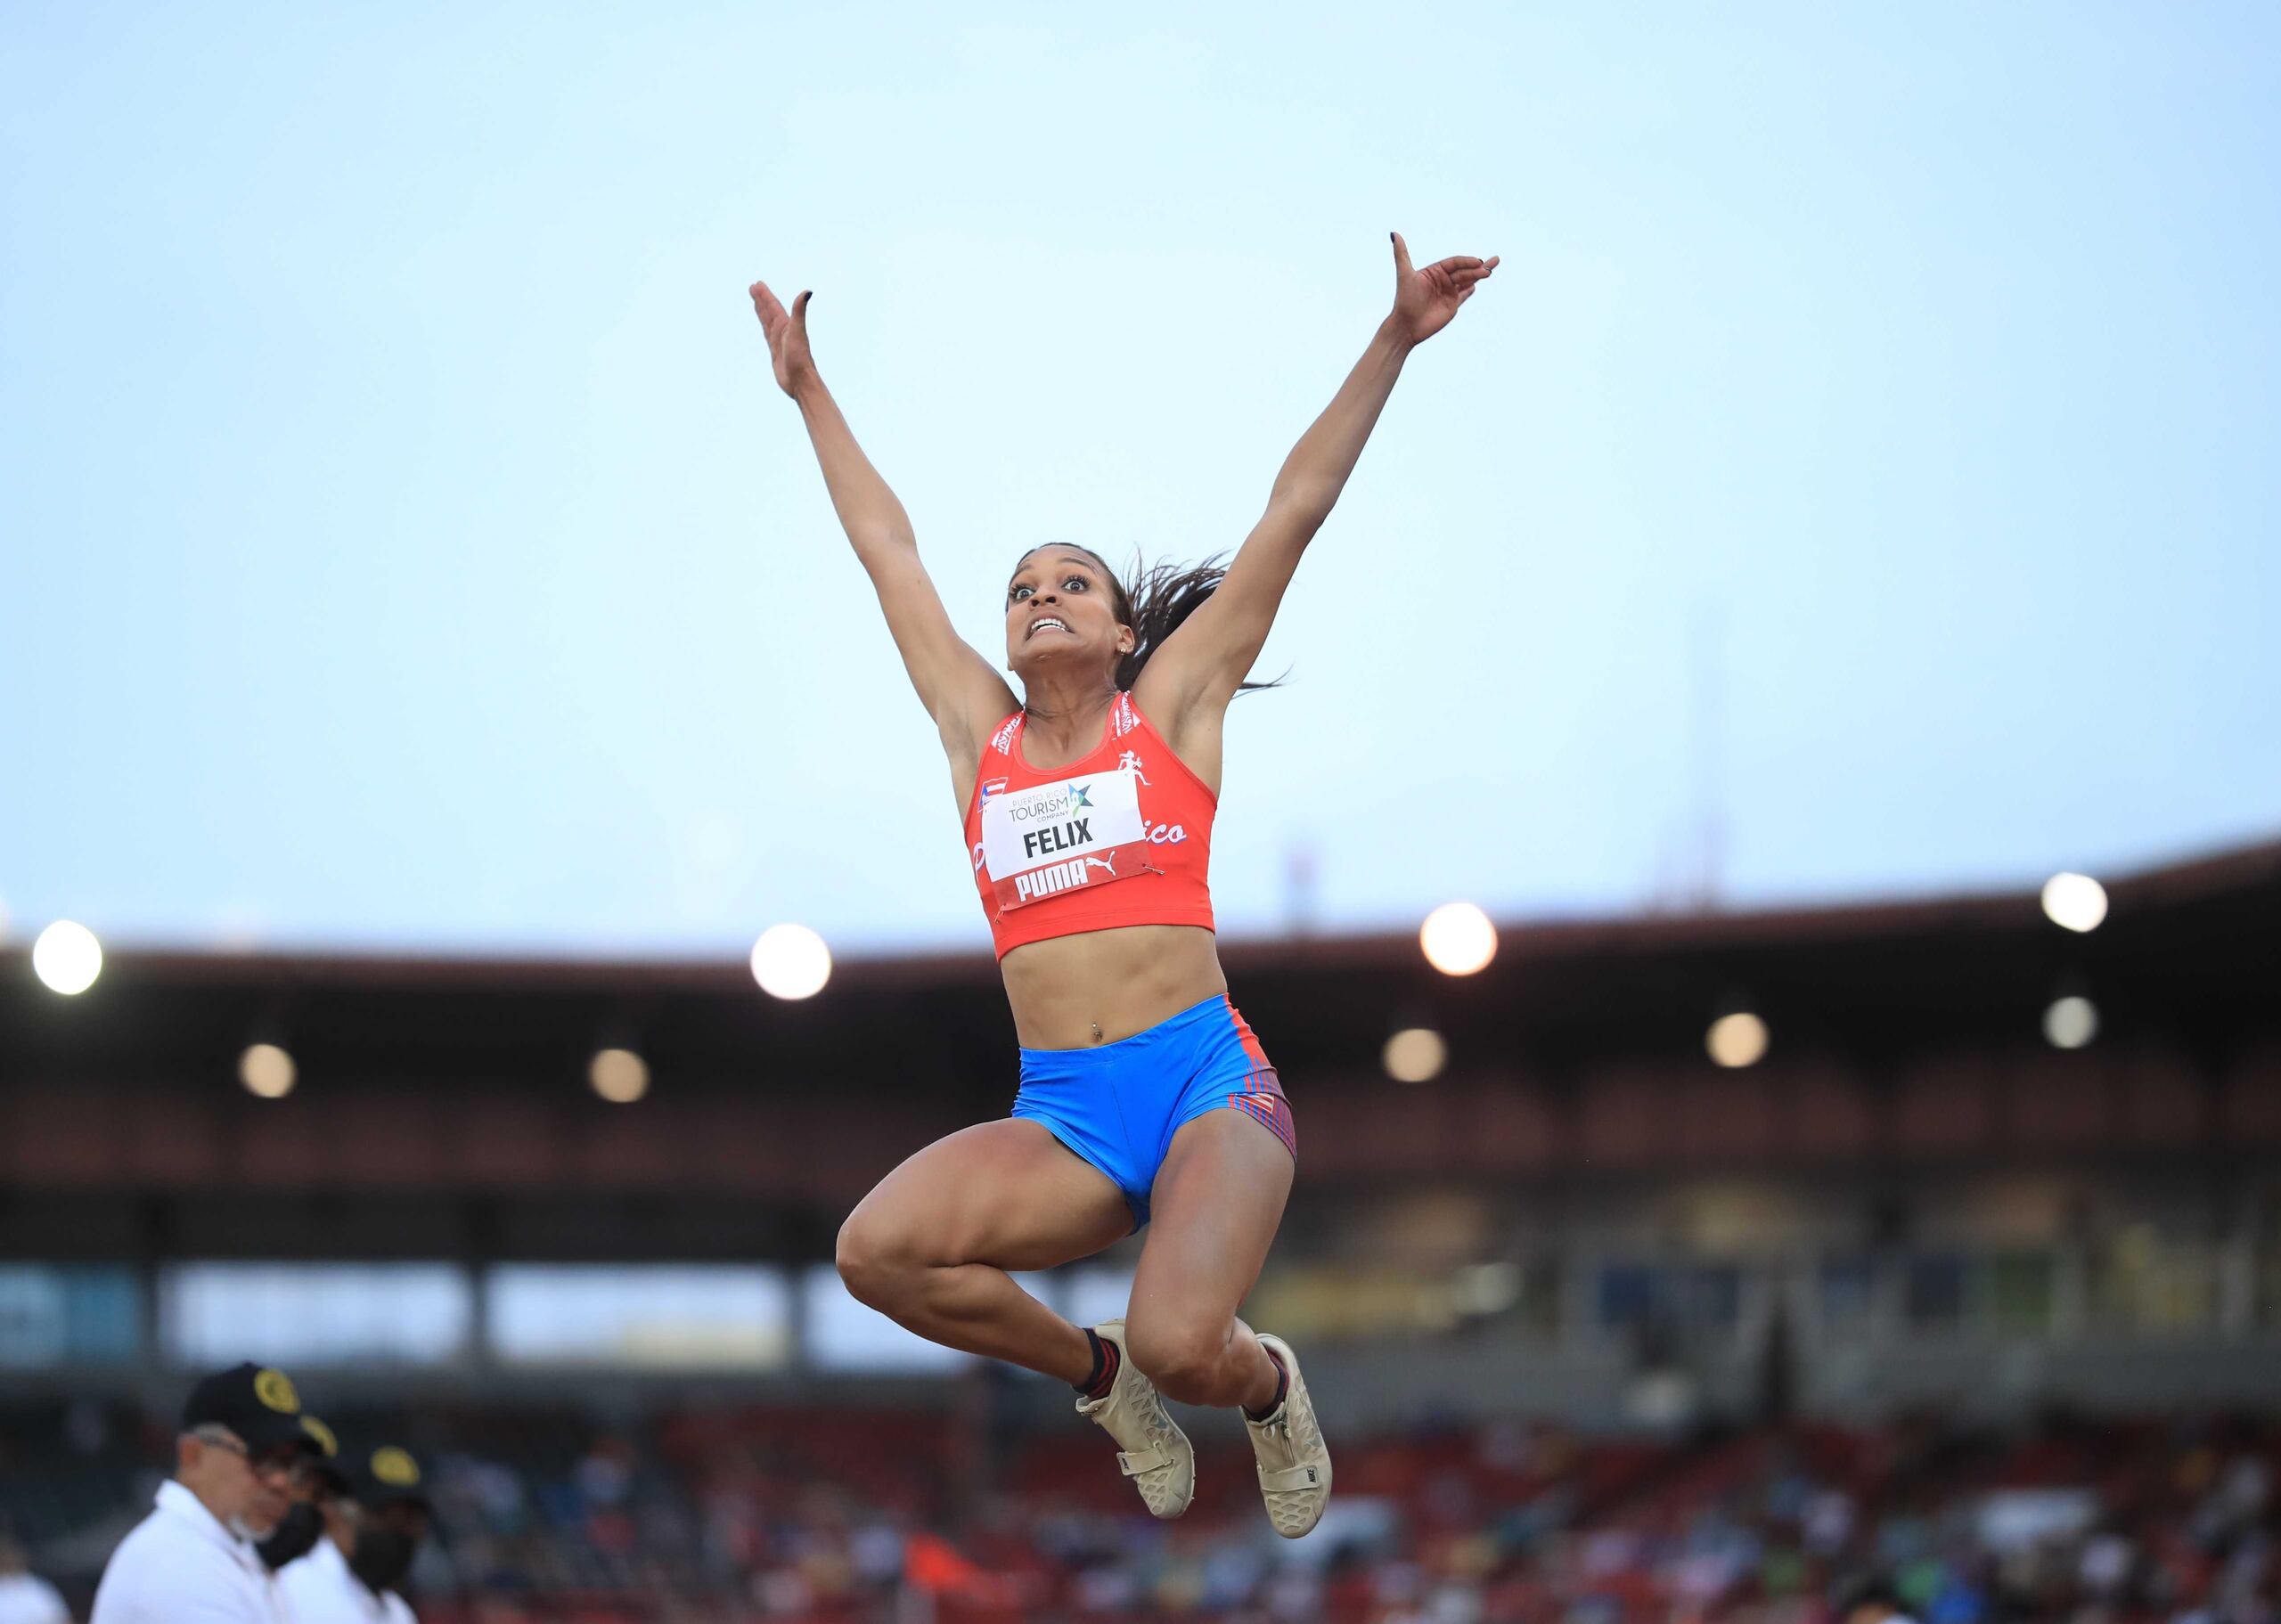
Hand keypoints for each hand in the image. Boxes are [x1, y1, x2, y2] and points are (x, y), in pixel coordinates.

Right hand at [748, 279, 814, 396]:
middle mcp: (783, 331)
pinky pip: (767, 335)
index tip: (757, 284)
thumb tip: (807, 291)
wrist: (800, 381)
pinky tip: (765, 326)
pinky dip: (764, 327)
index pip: (774, 306)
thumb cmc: (800, 358)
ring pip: (767, 321)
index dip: (765, 295)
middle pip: (769, 311)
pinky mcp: (775, 352)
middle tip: (753, 287)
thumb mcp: (798, 331)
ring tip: (755, 301)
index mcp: (787, 325)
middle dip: (762, 299)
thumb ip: (800, 311)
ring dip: (762, 311)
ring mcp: (779, 341)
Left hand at [1387, 233, 1497, 345]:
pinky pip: (1463, 295)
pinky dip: (1469, 290)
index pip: (1454, 263)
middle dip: (1478, 269)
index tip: (1478, 262)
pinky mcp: (1452, 306)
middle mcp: (1442, 280)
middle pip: (1464, 272)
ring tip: (1490, 271)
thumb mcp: (1404, 274)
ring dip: (1478, 276)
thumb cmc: (1404, 300)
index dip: (1466, 261)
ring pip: (1467, 281)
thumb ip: (1401, 254)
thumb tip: (1394, 233)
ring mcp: (1448, 293)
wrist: (1407, 326)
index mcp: (1434, 271)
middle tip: (1490, 266)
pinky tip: (1476, 285)